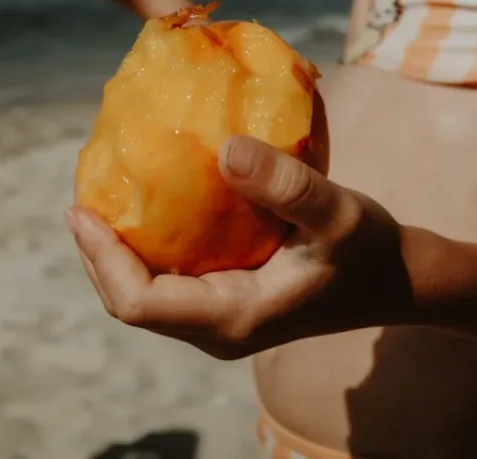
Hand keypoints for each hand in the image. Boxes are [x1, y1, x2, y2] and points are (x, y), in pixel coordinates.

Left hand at [64, 136, 413, 359]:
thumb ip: (287, 186)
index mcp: (233, 316)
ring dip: (118, 252)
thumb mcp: (336, 212)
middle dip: (97, 255)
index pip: (139, 303)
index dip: (101, 258)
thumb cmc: (367, 250)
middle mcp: (218, 327)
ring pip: (145, 294)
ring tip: (102, 197)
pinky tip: (149, 205)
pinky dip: (148, 248)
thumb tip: (224, 149)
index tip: (80, 208)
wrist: (395, 279)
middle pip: (130, 302)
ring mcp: (222, 319)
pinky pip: (169, 280)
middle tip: (81, 197)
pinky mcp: (229, 301)